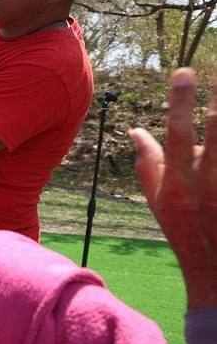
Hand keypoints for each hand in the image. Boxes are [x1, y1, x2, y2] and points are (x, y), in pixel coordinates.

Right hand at [131, 68, 216, 306]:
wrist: (216, 271)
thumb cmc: (184, 232)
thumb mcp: (158, 200)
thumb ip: (147, 163)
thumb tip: (134, 130)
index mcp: (177, 183)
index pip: (176, 134)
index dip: (180, 102)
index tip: (185, 72)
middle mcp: (205, 185)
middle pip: (216, 135)